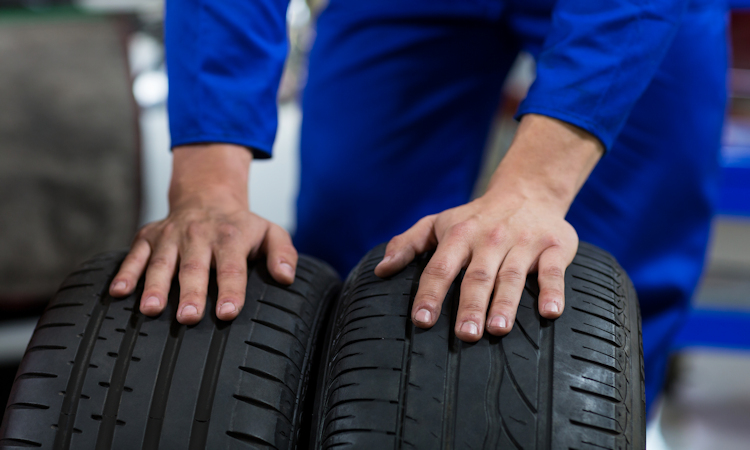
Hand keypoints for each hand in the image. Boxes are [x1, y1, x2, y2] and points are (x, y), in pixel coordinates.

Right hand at [108, 144, 297, 324]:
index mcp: (230, 237)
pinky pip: (134, 255)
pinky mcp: (148, 237)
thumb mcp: (270, 232)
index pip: (232, 267)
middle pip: (194, 267)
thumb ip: (283, 253)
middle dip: (191, 293)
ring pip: (162, 262)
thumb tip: (286, 277)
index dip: (231, 289)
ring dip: (155, 286)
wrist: (207, 195)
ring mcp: (171, 236)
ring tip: (151, 310)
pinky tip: (119, 292)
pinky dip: (126, 272)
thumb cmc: (241, 225)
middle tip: (189, 317)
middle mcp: (199, 236)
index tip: (229, 312)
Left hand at [374, 114, 603, 341]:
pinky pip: (553, 271)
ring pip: (512, 277)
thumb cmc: (475, 218)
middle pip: (478, 277)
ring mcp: (522, 243)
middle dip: (470, 306)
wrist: (527, 190)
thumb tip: (380, 271)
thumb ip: (407, 244)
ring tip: (498, 330)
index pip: (440, 268)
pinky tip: (550, 312)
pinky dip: (553, 291)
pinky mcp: (553, 247)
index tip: (421, 320)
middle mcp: (489, 239)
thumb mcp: (438, 223)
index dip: (430, 294)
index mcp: (459, 236)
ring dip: (505, 304)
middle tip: (465, 335)